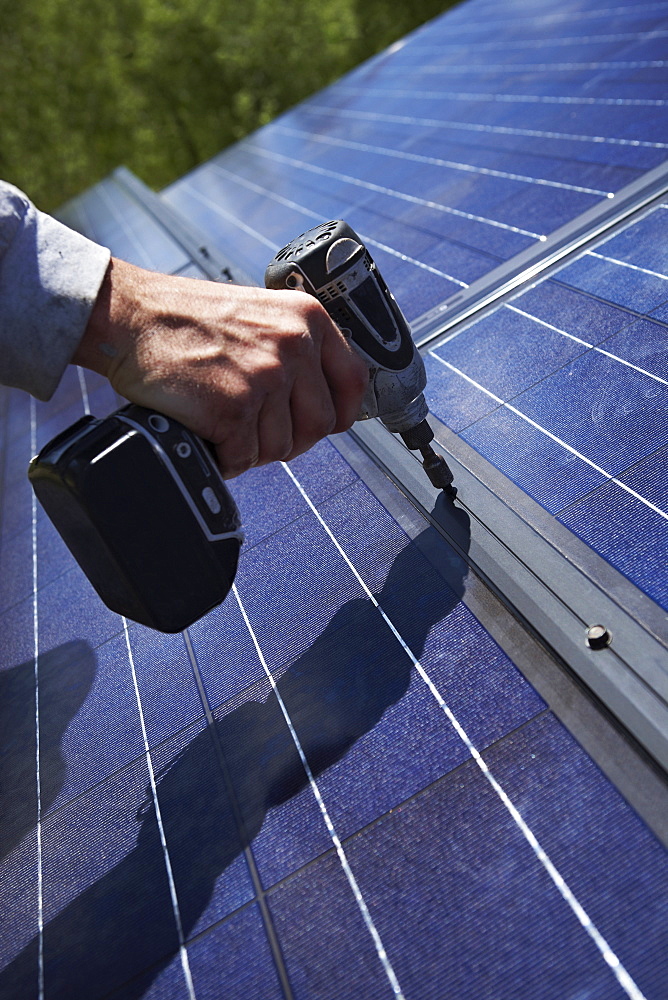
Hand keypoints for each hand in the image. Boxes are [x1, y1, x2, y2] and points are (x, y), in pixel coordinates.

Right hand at [74, 258, 367, 477]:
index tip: (317, 422)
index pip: (354, 383)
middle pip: (318, 426)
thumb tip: (318, 402)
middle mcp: (294, 345)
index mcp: (307, 319)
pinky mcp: (234, 408)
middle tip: (253, 429)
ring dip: (250, 448)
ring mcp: (265, 377)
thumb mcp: (260, 314)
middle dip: (288, 439)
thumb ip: (295, 349)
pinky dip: (223, 458)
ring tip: (221, 422)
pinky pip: (244, 459)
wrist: (133, 315)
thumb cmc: (187, 318)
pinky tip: (205, 433)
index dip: (336, 413)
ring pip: (281, 448)